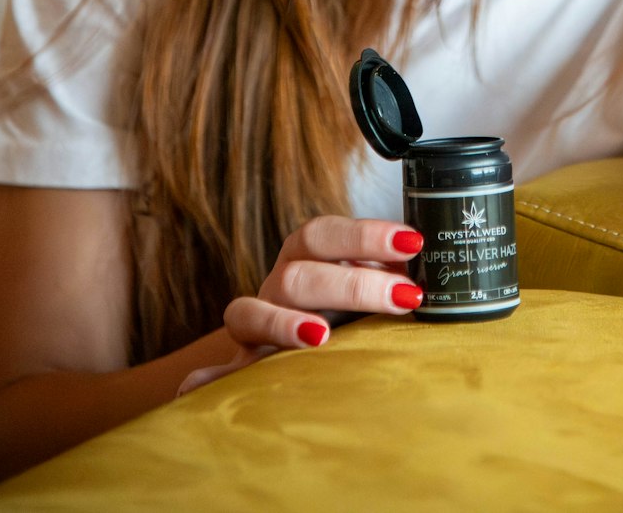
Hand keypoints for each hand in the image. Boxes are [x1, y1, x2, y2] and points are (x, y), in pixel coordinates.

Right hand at [176, 216, 423, 396]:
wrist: (310, 348)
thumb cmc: (350, 309)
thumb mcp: (372, 288)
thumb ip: (391, 276)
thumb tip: (425, 264)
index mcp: (307, 255)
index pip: (325, 233)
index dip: (365, 235)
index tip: (413, 245)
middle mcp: (277, 282)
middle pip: (299, 272)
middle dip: (353, 285)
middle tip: (405, 298)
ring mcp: (254, 324)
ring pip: (252, 310)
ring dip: (283, 323)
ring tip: (320, 338)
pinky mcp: (240, 366)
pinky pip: (214, 371)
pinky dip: (204, 380)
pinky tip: (197, 390)